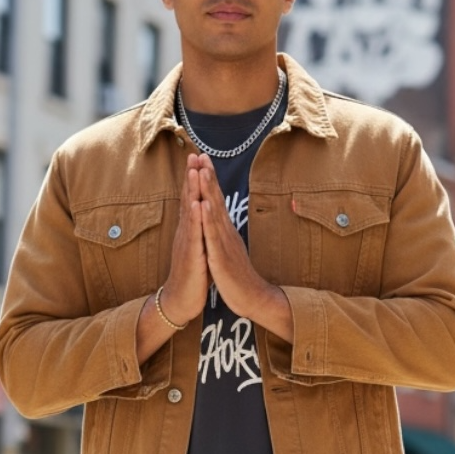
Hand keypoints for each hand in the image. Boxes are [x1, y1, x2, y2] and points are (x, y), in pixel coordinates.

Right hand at [136, 155, 213, 361]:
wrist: (182, 300)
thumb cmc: (192, 275)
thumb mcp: (198, 248)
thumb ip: (200, 231)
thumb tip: (203, 215)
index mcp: (190, 230)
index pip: (192, 198)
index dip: (196, 178)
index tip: (200, 158)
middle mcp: (186, 232)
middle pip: (188, 198)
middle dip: (192, 176)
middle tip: (194, 153)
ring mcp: (187, 243)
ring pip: (189, 212)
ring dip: (192, 191)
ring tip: (194, 170)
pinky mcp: (191, 256)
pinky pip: (193, 235)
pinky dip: (195, 219)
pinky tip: (198, 205)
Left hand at [195, 158, 292, 340]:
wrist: (252, 299)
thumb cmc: (239, 277)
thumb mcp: (229, 251)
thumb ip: (224, 235)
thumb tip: (221, 222)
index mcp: (225, 232)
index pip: (216, 201)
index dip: (210, 180)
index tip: (203, 160)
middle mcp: (227, 233)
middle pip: (217, 199)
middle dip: (208, 176)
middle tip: (202, 154)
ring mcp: (225, 244)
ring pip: (215, 213)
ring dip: (209, 190)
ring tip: (202, 170)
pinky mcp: (221, 257)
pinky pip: (213, 236)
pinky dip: (208, 219)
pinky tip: (203, 205)